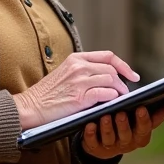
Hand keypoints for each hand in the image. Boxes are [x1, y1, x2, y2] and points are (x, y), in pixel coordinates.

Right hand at [13, 51, 138, 129]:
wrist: (30, 107)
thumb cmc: (47, 94)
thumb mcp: (65, 74)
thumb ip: (84, 71)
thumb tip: (109, 77)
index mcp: (76, 58)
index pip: (108, 56)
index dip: (124, 65)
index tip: (133, 75)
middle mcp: (79, 67)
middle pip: (112, 68)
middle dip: (123, 81)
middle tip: (126, 92)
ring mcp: (79, 81)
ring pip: (111, 80)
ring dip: (120, 91)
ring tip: (120, 99)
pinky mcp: (80, 97)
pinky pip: (105, 94)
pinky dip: (112, 98)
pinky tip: (113, 103)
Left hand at [82, 91, 163, 158]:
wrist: (104, 143)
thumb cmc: (129, 120)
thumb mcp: (144, 113)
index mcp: (145, 131)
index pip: (153, 123)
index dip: (145, 119)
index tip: (142, 108)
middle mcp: (131, 141)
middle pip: (131, 134)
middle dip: (126, 124)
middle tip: (122, 112)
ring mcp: (114, 146)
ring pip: (111, 138)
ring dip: (109, 127)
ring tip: (105, 116)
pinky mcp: (96, 148)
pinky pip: (93, 142)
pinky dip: (91, 134)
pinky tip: (89, 124)